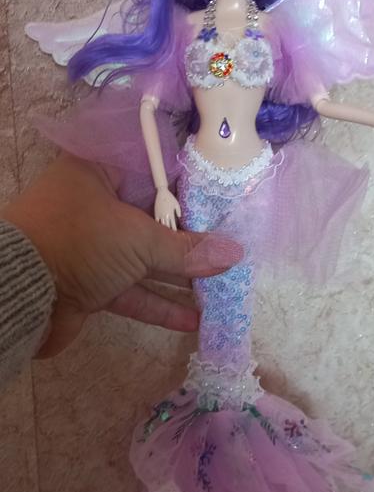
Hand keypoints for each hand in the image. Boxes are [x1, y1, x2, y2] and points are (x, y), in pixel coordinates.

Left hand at [1, 155, 242, 357]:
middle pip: (152, 219)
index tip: (224, 200)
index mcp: (99, 173)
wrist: (18, 292)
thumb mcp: (138, 239)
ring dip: (179, 275)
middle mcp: (95, 206)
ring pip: (144, 259)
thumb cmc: (79, 241)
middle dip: (190, 238)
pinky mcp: (90, 284)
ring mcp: (92, 248)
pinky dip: (158, 303)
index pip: (152, 172)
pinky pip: (132, 290)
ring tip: (220, 286)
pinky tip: (192, 319)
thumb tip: (234, 254)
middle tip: (230, 246)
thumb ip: (187, 249)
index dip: (188, 188)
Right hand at [154, 186, 180, 230]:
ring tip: (165, 234)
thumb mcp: (177, 204)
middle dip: (169, 231)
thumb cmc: (171, 198)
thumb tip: (179, 217)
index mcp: (171, 214)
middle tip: (171, 236)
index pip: (173, 224)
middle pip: (167, 226)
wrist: (162, 193)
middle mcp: (165, 215)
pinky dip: (158, 224)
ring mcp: (160, 214)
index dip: (174, 229)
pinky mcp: (156, 213)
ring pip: (162, 224)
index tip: (175, 233)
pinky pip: (156, 221)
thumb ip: (178, 211)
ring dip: (164, 229)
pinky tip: (159, 228)